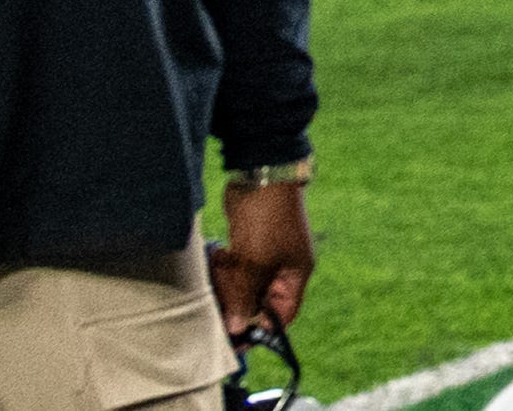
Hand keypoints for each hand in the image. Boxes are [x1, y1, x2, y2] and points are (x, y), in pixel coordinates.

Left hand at [210, 180, 312, 334]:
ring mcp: (266, 254)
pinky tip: (218, 256)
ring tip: (218, 271)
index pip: (282, 313)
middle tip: (216, 305)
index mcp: (296, 273)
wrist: (259, 174)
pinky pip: (235, 268)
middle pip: (259, 300)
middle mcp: (283, 266)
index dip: (261, 328)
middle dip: (237, 303)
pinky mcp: (249, 243)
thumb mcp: (256, 263)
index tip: (236, 338)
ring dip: (228, 284)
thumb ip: (245, 297)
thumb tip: (237, 328)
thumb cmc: (267, 219)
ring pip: (243, 284)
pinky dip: (225, 268)